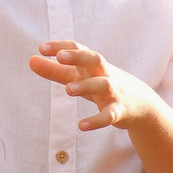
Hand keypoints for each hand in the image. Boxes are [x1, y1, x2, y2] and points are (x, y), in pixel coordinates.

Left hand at [29, 40, 157, 131]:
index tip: (42, 48)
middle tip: (61, 57)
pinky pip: (109, 115)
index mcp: (93, 64)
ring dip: (86, 86)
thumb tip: (30, 60)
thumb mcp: (80, 77)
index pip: (79, 48)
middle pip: (95, 59)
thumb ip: (54, 70)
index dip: (61, 46)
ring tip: (68, 89)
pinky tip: (82, 125)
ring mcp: (114, 92)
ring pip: (103, 85)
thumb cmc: (104, 85)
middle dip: (79, 56)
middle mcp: (105, 74)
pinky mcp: (119, 112)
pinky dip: (97, 120)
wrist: (141, 104)